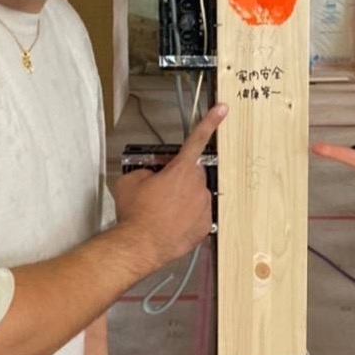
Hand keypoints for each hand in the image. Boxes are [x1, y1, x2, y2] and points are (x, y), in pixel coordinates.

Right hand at [114, 104, 226, 267]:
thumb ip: (146, 170)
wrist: (139, 246)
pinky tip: (170, 225)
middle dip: (178, 178)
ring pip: (195, 196)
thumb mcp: (131, 181)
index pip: (197, 139)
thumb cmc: (135, 213)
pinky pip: (197, 216)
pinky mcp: (204, 227)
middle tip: (159, 192)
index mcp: (181, 170)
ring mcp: (204, 207)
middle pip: (191, 173)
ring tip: (161, 213)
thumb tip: (152, 175)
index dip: (210, 122)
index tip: (223, 109)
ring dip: (182, 200)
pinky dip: (186, 218)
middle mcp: (197, 186)